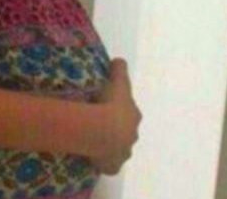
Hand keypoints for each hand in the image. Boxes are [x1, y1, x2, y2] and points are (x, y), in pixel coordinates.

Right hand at [90, 58, 141, 174]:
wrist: (104, 131)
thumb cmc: (111, 104)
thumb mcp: (117, 81)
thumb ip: (119, 69)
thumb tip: (118, 61)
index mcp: (134, 115)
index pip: (129, 112)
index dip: (119, 110)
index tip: (109, 107)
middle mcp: (132, 135)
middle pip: (125, 132)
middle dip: (116, 129)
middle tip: (100, 124)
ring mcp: (123, 152)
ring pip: (119, 149)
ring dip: (109, 145)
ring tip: (94, 140)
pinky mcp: (113, 166)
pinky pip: (108, 164)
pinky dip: (103, 161)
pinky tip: (92, 156)